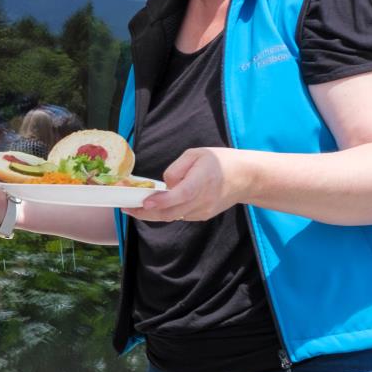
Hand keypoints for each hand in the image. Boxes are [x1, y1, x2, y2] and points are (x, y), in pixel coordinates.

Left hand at [130, 146, 252, 222]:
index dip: (162, 201)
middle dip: (146, 213)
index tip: (145, 203)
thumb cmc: (220, 162)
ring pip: (172, 216)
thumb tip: (164, 185)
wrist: (245, 178)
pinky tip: (155, 205)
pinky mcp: (202, 216)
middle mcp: (203, 199)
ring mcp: (203, 211)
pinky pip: (179, 215)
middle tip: (126, 208)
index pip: (181, 194)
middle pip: (171, 212)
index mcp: (202, 180)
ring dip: (152, 214)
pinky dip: (166, 212)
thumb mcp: (196, 154)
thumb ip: (176, 169)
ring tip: (133, 207)